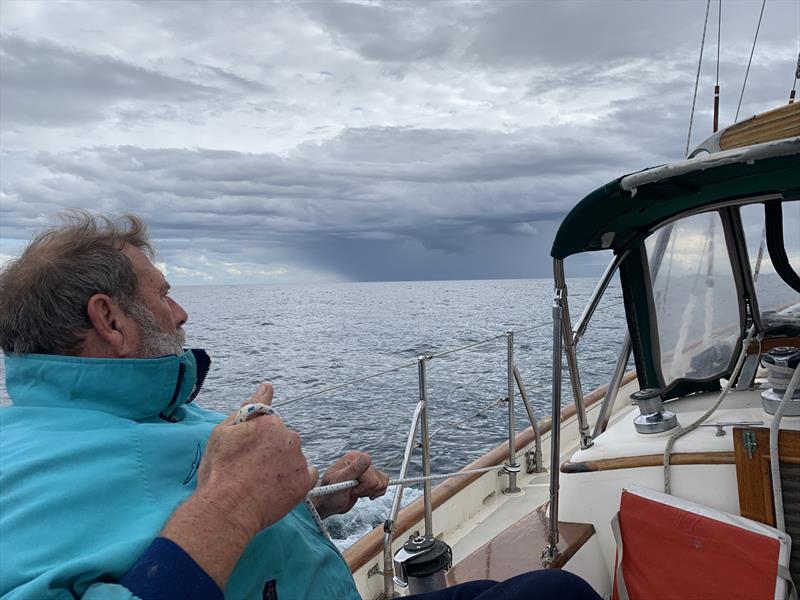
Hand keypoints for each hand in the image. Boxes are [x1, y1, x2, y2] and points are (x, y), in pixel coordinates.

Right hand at [162, 383, 316, 587]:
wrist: (226, 509)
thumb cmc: (219, 470)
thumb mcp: (224, 431)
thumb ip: (250, 405)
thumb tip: (267, 386)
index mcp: (270, 422)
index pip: (269, 424)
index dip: (256, 439)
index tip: (247, 453)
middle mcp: (290, 437)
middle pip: (283, 440)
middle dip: (270, 451)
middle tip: (250, 469)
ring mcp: (299, 460)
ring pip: (293, 458)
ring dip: (282, 466)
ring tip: (260, 483)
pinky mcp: (305, 483)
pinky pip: (305, 476)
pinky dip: (294, 480)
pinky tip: (276, 488)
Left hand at [311, 450, 388, 518]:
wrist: (327, 504)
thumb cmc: (328, 494)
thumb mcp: (339, 482)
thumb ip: (353, 469)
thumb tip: (367, 457)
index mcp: (353, 458)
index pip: (371, 473)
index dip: (362, 485)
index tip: (350, 488)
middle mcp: (360, 461)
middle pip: (377, 479)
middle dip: (365, 490)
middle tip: (351, 491)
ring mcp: (366, 469)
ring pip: (383, 481)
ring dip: (370, 491)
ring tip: (355, 491)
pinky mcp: (370, 477)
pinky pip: (384, 483)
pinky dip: (376, 492)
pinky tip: (364, 494)